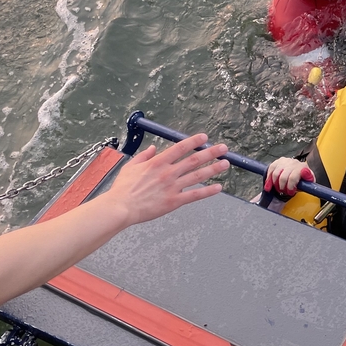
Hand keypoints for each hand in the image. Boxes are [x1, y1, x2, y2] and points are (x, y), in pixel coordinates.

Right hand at [107, 134, 228, 225]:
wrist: (120, 207)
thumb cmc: (123, 188)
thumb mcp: (130, 166)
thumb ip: (144, 156)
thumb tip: (153, 148)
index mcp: (157, 163)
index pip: (180, 148)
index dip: (194, 141)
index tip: (204, 137)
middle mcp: (167, 173)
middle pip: (194, 160)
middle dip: (210, 153)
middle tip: (223, 148)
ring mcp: (172, 187)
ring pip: (197, 176)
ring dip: (213, 169)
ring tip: (225, 164)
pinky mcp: (174, 201)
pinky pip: (194, 195)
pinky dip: (208, 191)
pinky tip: (218, 187)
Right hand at [265, 157, 313, 196]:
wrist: (301, 170)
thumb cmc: (304, 178)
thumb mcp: (308, 182)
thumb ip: (308, 183)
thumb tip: (305, 179)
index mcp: (301, 167)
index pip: (293, 177)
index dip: (290, 186)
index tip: (290, 192)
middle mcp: (293, 163)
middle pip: (283, 176)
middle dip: (282, 186)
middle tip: (283, 191)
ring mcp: (284, 161)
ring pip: (275, 173)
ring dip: (275, 184)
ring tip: (278, 189)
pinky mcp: (277, 161)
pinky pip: (270, 169)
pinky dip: (268, 179)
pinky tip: (268, 186)